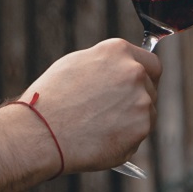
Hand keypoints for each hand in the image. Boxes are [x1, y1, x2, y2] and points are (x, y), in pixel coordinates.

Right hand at [18, 38, 160, 172]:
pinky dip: (127, 140)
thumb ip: (107, 65)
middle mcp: (134, 72)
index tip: (141, 88)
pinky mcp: (142, 127)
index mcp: (117, 51)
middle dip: (136, 101)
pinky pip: (140, 135)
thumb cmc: (50, 100)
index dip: (147, 77)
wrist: (41, 133)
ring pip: (147, 114)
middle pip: (150, 90)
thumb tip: (123, 71)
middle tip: (111, 114)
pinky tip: (102, 139)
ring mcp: (141, 100)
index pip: (151, 64)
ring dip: (132, 121)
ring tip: (99, 127)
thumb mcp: (77, 65)